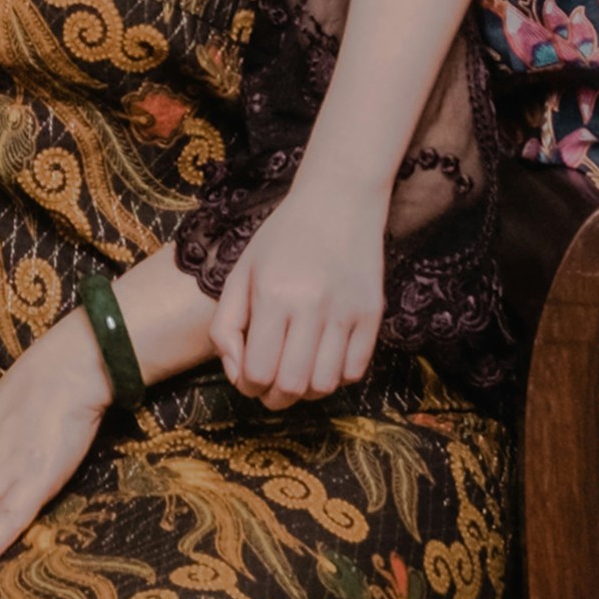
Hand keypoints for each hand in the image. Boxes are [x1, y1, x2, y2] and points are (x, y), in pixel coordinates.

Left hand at [210, 180, 383, 410]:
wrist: (338, 202)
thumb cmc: (282, 238)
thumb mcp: (242, 272)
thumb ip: (226, 326)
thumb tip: (236, 374)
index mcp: (273, 294)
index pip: (258, 372)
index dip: (248, 386)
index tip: (249, 376)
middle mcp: (312, 306)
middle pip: (292, 386)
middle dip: (274, 397)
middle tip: (270, 385)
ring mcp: (347, 312)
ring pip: (325, 386)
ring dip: (306, 390)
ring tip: (297, 371)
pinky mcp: (372, 314)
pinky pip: (355, 371)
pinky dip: (336, 377)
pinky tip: (324, 358)